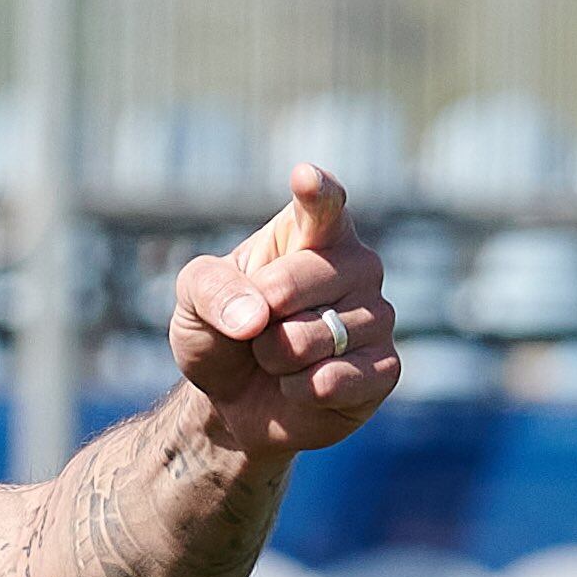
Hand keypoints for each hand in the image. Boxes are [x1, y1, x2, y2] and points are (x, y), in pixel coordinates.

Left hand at [168, 163, 398, 459]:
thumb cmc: (220, 332)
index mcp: (312, 233)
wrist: (232, 399)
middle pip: (296, 284)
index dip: (317, 194)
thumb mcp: (192, 301)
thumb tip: (255, 317)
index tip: (304, 177)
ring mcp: (377, 315)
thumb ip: (211, 289)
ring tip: (278, 359)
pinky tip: (300, 387)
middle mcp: (356, 266)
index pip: (323, 206)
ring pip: (313, 338)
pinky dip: (300, 391)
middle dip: (257, 318)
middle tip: (255, 330)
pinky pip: (335, 380)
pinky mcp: (385, 368)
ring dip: (276, 359)